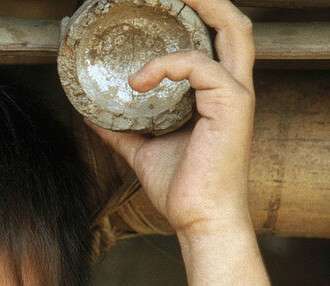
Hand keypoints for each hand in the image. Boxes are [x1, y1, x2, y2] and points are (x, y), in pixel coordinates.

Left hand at [87, 0, 254, 240]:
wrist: (199, 219)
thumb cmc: (182, 190)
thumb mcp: (144, 151)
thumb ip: (122, 130)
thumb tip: (92, 116)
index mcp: (219, 95)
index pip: (218, 41)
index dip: (199, 17)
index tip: (164, 7)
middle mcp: (234, 89)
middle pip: (236, 24)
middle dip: (208, 0)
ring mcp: (237, 95)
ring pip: (231, 30)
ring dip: (200, 8)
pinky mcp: (231, 105)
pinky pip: (198, 66)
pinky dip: (165, 65)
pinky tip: (138, 82)